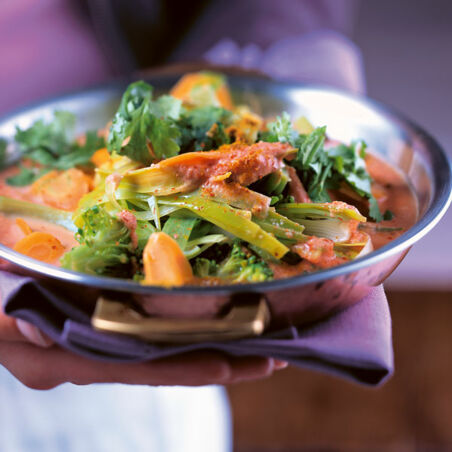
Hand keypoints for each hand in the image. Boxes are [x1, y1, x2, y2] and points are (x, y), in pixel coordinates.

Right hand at [0, 310, 285, 389]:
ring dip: (209, 338)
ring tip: (259, 332)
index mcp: (64, 355)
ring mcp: (98, 333)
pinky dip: (184, 319)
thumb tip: (44, 337)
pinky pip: (153, 321)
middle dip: (217, 358)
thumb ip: (9, 324)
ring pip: (162, 342)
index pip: (138, 367)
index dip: (186, 368)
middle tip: (271, 353)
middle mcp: (89, 350)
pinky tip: (213, 311)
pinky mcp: (102, 313)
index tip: (236, 363)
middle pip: (163, 360)